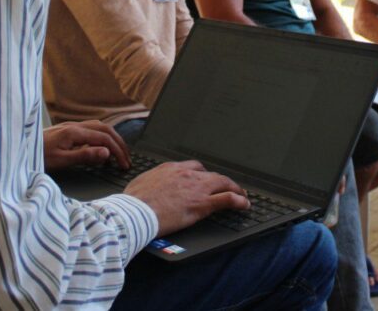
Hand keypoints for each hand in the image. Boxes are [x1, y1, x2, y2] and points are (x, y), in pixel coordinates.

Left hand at [43, 120, 130, 171]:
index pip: (105, 139)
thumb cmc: (36, 156)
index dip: (117, 151)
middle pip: (105, 129)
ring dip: (111, 139)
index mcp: (74, 132)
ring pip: (99, 128)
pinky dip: (101, 138)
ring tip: (118, 153)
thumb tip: (106, 152)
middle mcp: (74, 126)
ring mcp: (70, 127)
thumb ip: (84, 155)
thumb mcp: (61, 160)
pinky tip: (99, 148)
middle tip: (127, 159)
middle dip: (119, 143)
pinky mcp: (66, 130)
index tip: (124, 165)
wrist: (17, 148)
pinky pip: (90, 130)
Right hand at [125, 160, 249, 235]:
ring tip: (240, 194)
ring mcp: (196, 188)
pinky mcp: (202, 203)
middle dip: (220, 180)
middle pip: (211, 174)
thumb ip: (149, 184)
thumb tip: (144, 189)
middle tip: (227, 186)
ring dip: (234, 188)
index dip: (202, 174)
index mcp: (171, 169)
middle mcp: (186, 174)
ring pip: (222, 183)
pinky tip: (244, 204)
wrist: (136, 211)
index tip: (205, 179)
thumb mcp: (140, 184)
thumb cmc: (133, 201)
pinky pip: (227, 199)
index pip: (193, 167)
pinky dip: (238, 200)